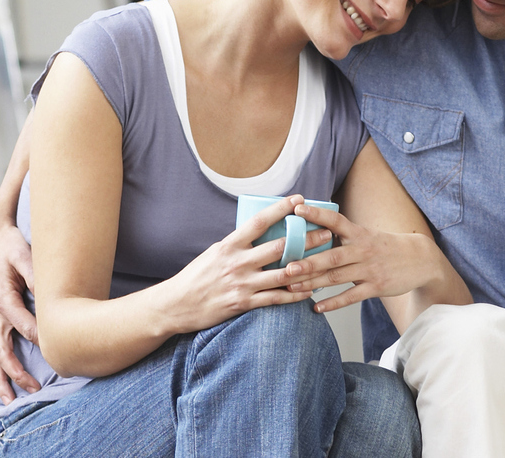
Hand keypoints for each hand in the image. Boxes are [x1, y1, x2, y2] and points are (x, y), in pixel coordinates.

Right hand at [0, 215, 39, 402]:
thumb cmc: (10, 246)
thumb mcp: (24, 254)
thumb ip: (35, 275)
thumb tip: (49, 296)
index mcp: (2, 299)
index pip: (23, 327)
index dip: (40, 341)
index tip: (58, 353)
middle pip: (1, 351)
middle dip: (17, 373)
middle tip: (35, 389)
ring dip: (0, 378)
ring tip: (10, 400)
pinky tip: (4, 382)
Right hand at [152, 195, 321, 333]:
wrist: (177, 304)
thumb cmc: (196, 277)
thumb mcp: (214, 252)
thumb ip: (237, 244)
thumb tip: (258, 232)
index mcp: (229, 245)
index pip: (259, 221)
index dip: (281, 208)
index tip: (299, 199)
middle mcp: (238, 262)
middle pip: (280, 247)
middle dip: (307, 239)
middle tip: (327, 232)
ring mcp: (242, 283)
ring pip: (283, 273)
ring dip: (308, 267)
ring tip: (325, 262)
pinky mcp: (244, 303)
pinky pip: (276, 298)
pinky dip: (295, 294)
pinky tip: (309, 290)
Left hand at [280, 204, 448, 312]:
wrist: (420, 259)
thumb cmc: (385, 246)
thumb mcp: (367, 234)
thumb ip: (342, 234)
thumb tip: (311, 229)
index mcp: (359, 233)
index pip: (335, 220)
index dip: (317, 214)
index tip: (298, 209)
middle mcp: (363, 250)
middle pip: (331, 257)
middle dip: (307, 262)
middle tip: (286, 267)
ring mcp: (369, 269)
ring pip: (337, 278)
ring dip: (313, 283)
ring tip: (292, 287)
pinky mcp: (376, 287)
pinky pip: (351, 297)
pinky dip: (333, 303)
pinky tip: (316, 307)